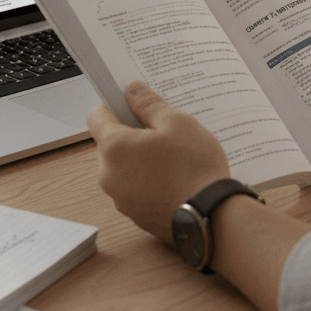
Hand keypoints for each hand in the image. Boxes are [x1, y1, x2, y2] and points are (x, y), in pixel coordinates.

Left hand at [87, 81, 229, 244]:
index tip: (130, 104)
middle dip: (131, 135)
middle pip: (109, 144)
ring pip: (122, 167)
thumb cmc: (195, 170)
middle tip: (161, 132)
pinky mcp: (135, 215)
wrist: (214, 220)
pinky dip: (147, 180)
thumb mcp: (176, 123)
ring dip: (139, 159)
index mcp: (114, 148)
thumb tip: (132, 91)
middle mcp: (109, 176)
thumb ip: (148, 104)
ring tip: (172, 157)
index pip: (96, 117)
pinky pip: (134, 188)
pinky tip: (173, 178)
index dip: (113, 106)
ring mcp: (121, 199)